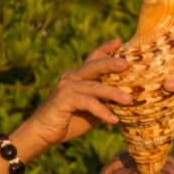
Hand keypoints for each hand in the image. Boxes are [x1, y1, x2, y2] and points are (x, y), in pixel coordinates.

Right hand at [12, 39, 131, 154]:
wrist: (44, 133)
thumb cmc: (70, 120)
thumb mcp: (92, 109)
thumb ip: (105, 101)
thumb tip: (129, 100)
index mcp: (79, 76)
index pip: (93, 58)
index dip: (106, 49)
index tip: (119, 41)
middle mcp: (72, 77)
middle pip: (94, 66)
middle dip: (111, 63)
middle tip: (127, 63)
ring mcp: (67, 87)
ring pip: (94, 87)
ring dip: (113, 94)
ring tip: (129, 100)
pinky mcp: (63, 99)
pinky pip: (87, 103)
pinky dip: (102, 111)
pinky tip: (114, 120)